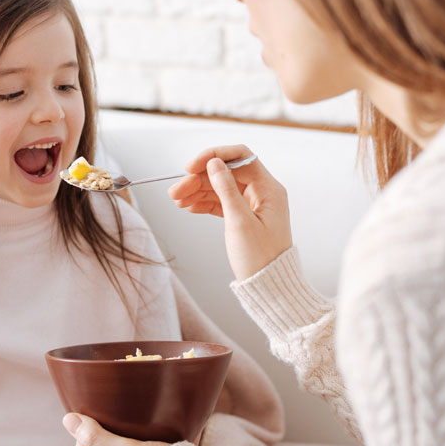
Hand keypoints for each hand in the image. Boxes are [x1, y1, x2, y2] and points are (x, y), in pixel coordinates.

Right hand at [168, 145, 291, 280]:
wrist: (269, 288)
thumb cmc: (260, 258)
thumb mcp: (239, 222)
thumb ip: (226, 189)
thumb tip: (214, 163)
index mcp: (269, 189)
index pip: (240, 157)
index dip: (213, 156)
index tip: (190, 167)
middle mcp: (263, 192)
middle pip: (226, 173)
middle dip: (199, 178)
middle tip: (175, 191)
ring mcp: (253, 204)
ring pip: (221, 187)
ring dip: (198, 191)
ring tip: (177, 200)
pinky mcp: (245, 216)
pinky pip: (222, 202)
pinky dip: (205, 203)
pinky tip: (190, 207)